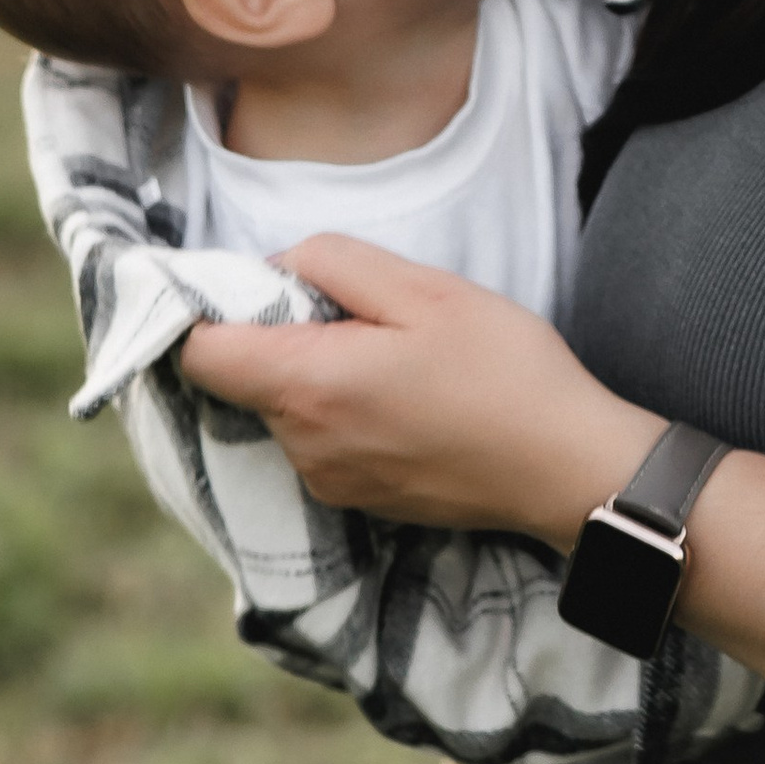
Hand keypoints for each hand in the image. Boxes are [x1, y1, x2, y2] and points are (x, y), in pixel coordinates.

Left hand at [178, 236, 630, 543]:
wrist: (566, 469)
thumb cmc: (503, 371)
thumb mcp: (426, 290)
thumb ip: (336, 263)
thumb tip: (278, 265)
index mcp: (307, 386)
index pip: (198, 352)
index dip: (207, 310)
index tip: (248, 285)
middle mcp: (301, 445)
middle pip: (245, 377)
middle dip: (282, 336)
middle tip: (364, 313)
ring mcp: (326, 481)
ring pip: (285, 408)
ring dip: (318, 375)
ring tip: (398, 358)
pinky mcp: (356, 501)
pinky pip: (320, 442)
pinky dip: (343, 413)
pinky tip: (409, 399)